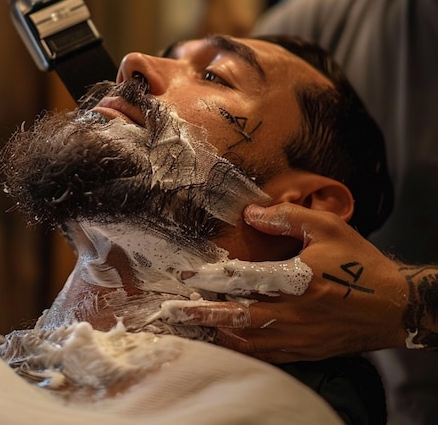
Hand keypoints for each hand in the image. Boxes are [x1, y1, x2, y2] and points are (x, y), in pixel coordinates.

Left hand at [159, 203, 408, 362]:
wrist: (393, 307)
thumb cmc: (359, 264)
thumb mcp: (326, 228)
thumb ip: (286, 217)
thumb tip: (250, 212)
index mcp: (300, 281)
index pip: (245, 280)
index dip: (213, 278)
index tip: (187, 276)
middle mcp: (295, 314)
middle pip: (238, 318)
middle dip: (202, 313)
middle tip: (173, 309)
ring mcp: (299, 338)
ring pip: (247, 341)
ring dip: (216, 331)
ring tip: (190, 322)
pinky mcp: (304, 352)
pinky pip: (264, 355)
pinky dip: (239, 347)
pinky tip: (223, 337)